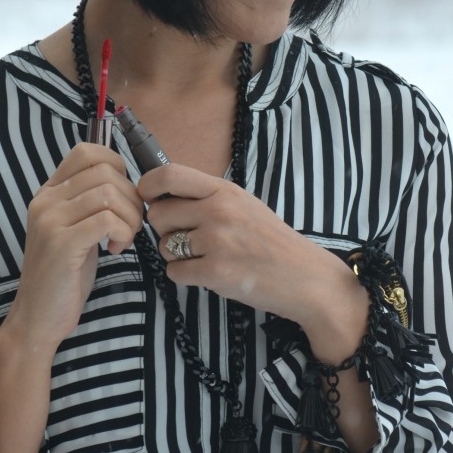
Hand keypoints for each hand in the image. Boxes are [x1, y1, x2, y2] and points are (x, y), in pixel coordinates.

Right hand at [5, 143, 143, 353]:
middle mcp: (46, 200)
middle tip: (129, 226)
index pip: (86, 152)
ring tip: (123, 239)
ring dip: (130, 217)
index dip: (116, 167)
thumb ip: (90, 203)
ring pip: (110, 193)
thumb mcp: (75, 229)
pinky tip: (116, 249)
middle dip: (131, 198)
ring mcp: (51, 220)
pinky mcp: (62, 244)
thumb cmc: (65, 275)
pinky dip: (123, 232)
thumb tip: (127, 182)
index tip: (123, 197)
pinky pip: (108, 219)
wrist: (37, 318)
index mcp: (49, 193)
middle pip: (105, 171)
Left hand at [139, 163, 368, 362]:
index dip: (148, 185)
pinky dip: (186, 276)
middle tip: (185, 237)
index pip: (168, 174)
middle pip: (158, 214)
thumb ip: (207, 197)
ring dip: (175, 254)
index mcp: (224, 190)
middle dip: (163, 229)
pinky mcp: (216, 272)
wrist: (305, 277)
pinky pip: (175, 272)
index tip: (148, 197)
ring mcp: (217, 242)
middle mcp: (218, 211)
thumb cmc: (271, 241)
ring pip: (163, 245)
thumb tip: (162, 196)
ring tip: (203, 257)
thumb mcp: (243, 204)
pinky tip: (209, 273)